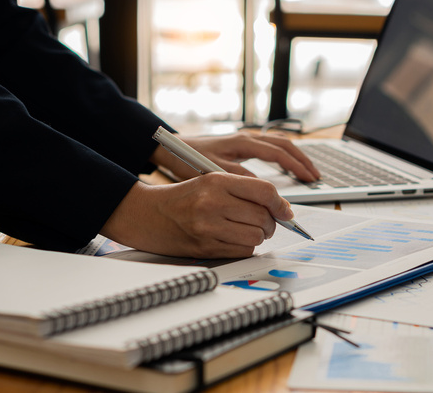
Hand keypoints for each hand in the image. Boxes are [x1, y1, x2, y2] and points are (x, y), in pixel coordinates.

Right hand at [101, 173, 293, 257]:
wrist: (146, 214)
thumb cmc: (182, 197)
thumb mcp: (211, 181)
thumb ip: (244, 190)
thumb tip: (281, 209)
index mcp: (217, 180)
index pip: (264, 191)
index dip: (281, 204)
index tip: (286, 211)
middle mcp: (213, 202)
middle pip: (263, 216)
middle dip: (271, 223)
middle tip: (265, 222)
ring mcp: (208, 227)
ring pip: (256, 236)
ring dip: (259, 236)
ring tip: (248, 230)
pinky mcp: (205, 247)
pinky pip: (243, 251)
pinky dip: (245, 248)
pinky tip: (235, 240)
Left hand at [152, 131, 319, 181]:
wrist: (170, 147)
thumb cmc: (187, 160)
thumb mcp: (213, 172)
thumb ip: (237, 178)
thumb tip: (260, 189)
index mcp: (242, 142)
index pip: (279, 153)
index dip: (296, 166)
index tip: (310, 179)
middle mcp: (247, 137)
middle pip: (284, 144)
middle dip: (303, 160)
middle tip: (316, 175)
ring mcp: (245, 139)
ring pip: (279, 143)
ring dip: (295, 156)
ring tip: (308, 171)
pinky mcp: (241, 145)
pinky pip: (270, 147)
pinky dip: (284, 156)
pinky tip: (288, 166)